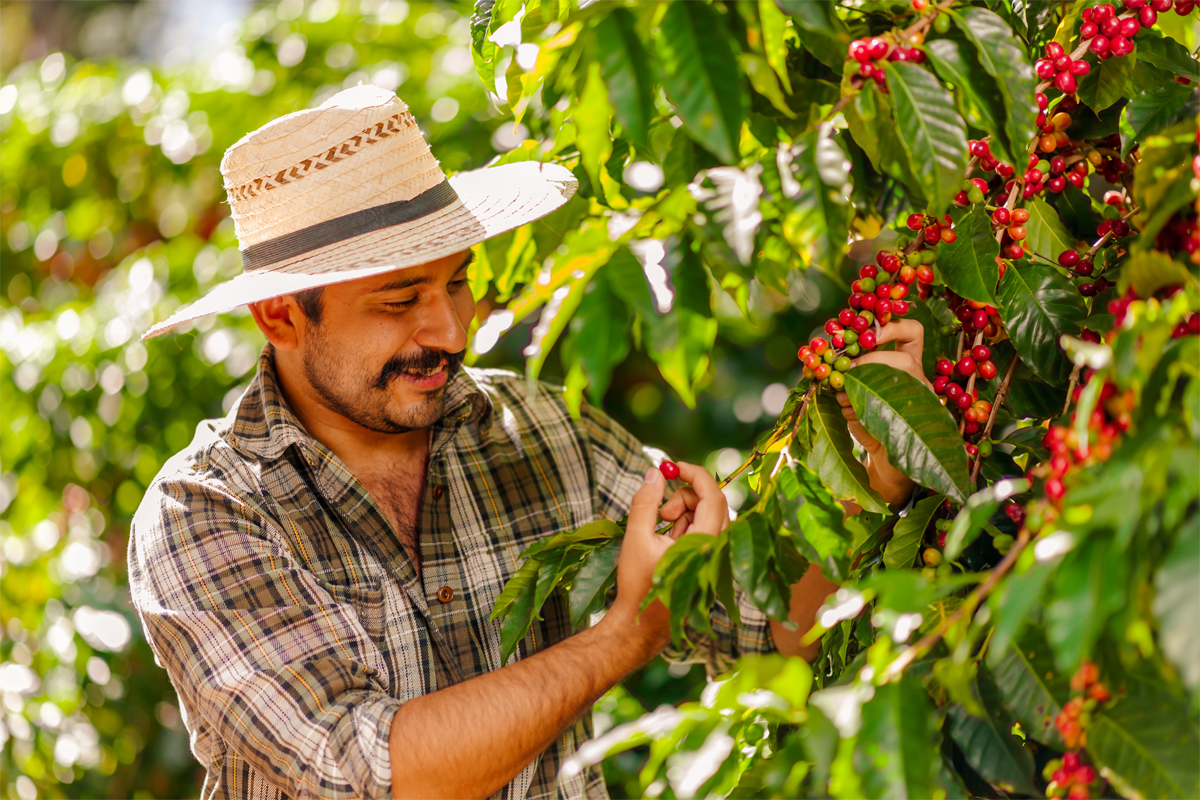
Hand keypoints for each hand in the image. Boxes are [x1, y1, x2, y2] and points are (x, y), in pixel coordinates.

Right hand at [606, 462, 727, 655]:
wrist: (642, 624)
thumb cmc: (638, 584)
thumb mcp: (636, 538)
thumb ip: (646, 502)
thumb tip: (655, 472)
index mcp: (703, 544)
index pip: (712, 496)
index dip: (694, 474)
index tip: (672, 467)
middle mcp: (716, 549)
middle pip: (713, 503)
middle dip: (685, 496)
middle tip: (661, 510)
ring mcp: (714, 557)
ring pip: (708, 515)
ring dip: (684, 511)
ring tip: (660, 527)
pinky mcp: (707, 561)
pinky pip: (703, 530)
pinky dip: (685, 524)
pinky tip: (665, 539)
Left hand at [834, 319, 928, 505]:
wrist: (882, 459)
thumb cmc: (865, 416)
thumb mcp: (853, 386)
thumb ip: (844, 367)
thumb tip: (819, 352)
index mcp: (908, 363)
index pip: (912, 332)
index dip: (891, 326)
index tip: (866, 332)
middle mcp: (919, 380)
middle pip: (905, 358)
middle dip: (871, 360)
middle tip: (847, 367)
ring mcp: (919, 403)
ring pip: (894, 384)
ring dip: (860, 386)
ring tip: (841, 395)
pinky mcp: (909, 425)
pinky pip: (880, 410)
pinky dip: (855, 410)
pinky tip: (847, 413)